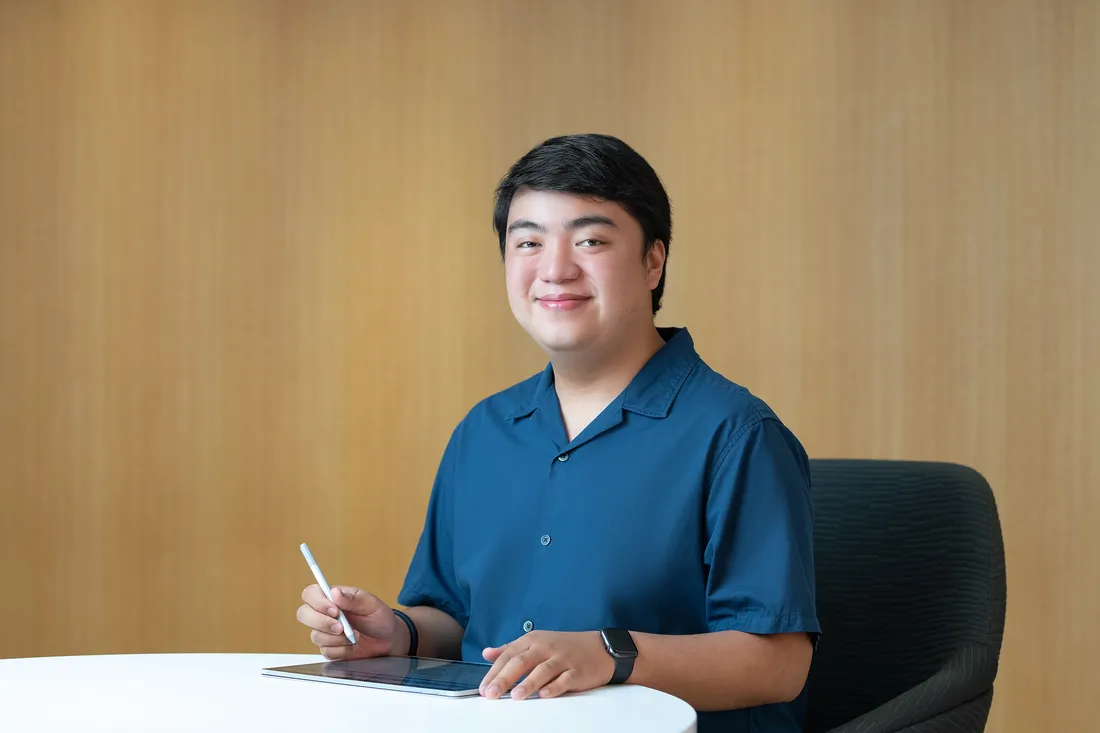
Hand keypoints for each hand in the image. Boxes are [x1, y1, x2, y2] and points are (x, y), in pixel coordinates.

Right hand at [296, 585, 403, 660]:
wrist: (388, 640)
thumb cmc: (379, 617)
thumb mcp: (371, 603)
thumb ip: (352, 598)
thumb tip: (334, 592)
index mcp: (332, 598)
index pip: (310, 594)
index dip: (317, 602)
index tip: (334, 610)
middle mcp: (324, 614)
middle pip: (303, 614)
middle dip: (322, 622)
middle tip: (342, 627)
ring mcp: (325, 632)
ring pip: (315, 635)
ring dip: (337, 638)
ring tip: (355, 636)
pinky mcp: (329, 648)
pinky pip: (326, 651)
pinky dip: (342, 649)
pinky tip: (352, 646)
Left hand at [478, 630, 615, 699]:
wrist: (600, 648)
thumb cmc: (565, 647)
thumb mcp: (536, 643)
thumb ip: (510, 649)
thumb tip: (486, 653)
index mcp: (533, 640)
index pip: (509, 655)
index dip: (494, 672)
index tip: (483, 688)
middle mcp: (546, 647)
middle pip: (521, 662)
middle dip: (504, 679)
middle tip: (491, 693)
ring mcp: (562, 659)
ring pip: (542, 670)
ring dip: (528, 683)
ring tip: (516, 696)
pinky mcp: (577, 671)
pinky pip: (564, 679)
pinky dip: (554, 687)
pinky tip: (544, 695)